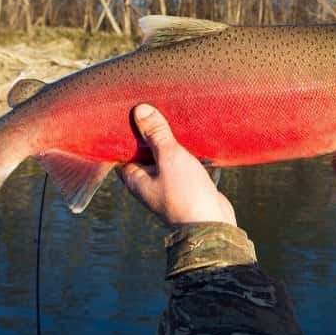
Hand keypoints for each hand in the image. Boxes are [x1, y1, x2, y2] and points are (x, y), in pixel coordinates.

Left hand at [117, 104, 235, 226]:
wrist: (213, 225)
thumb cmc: (186, 195)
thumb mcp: (170, 158)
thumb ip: (156, 134)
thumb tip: (140, 110)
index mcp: (135, 179)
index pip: (122, 151)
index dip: (125, 133)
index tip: (131, 112)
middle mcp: (148, 183)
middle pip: (145, 152)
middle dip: (151, 134)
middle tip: (156, 109)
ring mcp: (168, 186)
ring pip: (165, 158)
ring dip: (171, 143)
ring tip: (176, 119)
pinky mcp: (186, 186)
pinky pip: (182, 164)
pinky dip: (186, 153)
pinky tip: (194, 139)